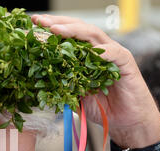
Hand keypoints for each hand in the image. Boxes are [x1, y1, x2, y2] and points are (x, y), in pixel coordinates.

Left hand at [31, 14, 159, 150]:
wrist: (125, 120)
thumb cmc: (101, 107)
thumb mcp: (73, 96)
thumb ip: (60, 87)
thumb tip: (39, 83)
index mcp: (85, 55)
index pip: (67, 36)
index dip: (51, 30)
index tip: (33, 25)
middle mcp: (98, 50)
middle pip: (78, 29)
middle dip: (57, 23)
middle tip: (40, 20)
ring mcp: (112, 54)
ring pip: (93, 35)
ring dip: (74, 30)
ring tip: (56, 30)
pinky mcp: (126, 63)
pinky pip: (114, 53)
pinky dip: (104, 51)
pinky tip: (92, 51)